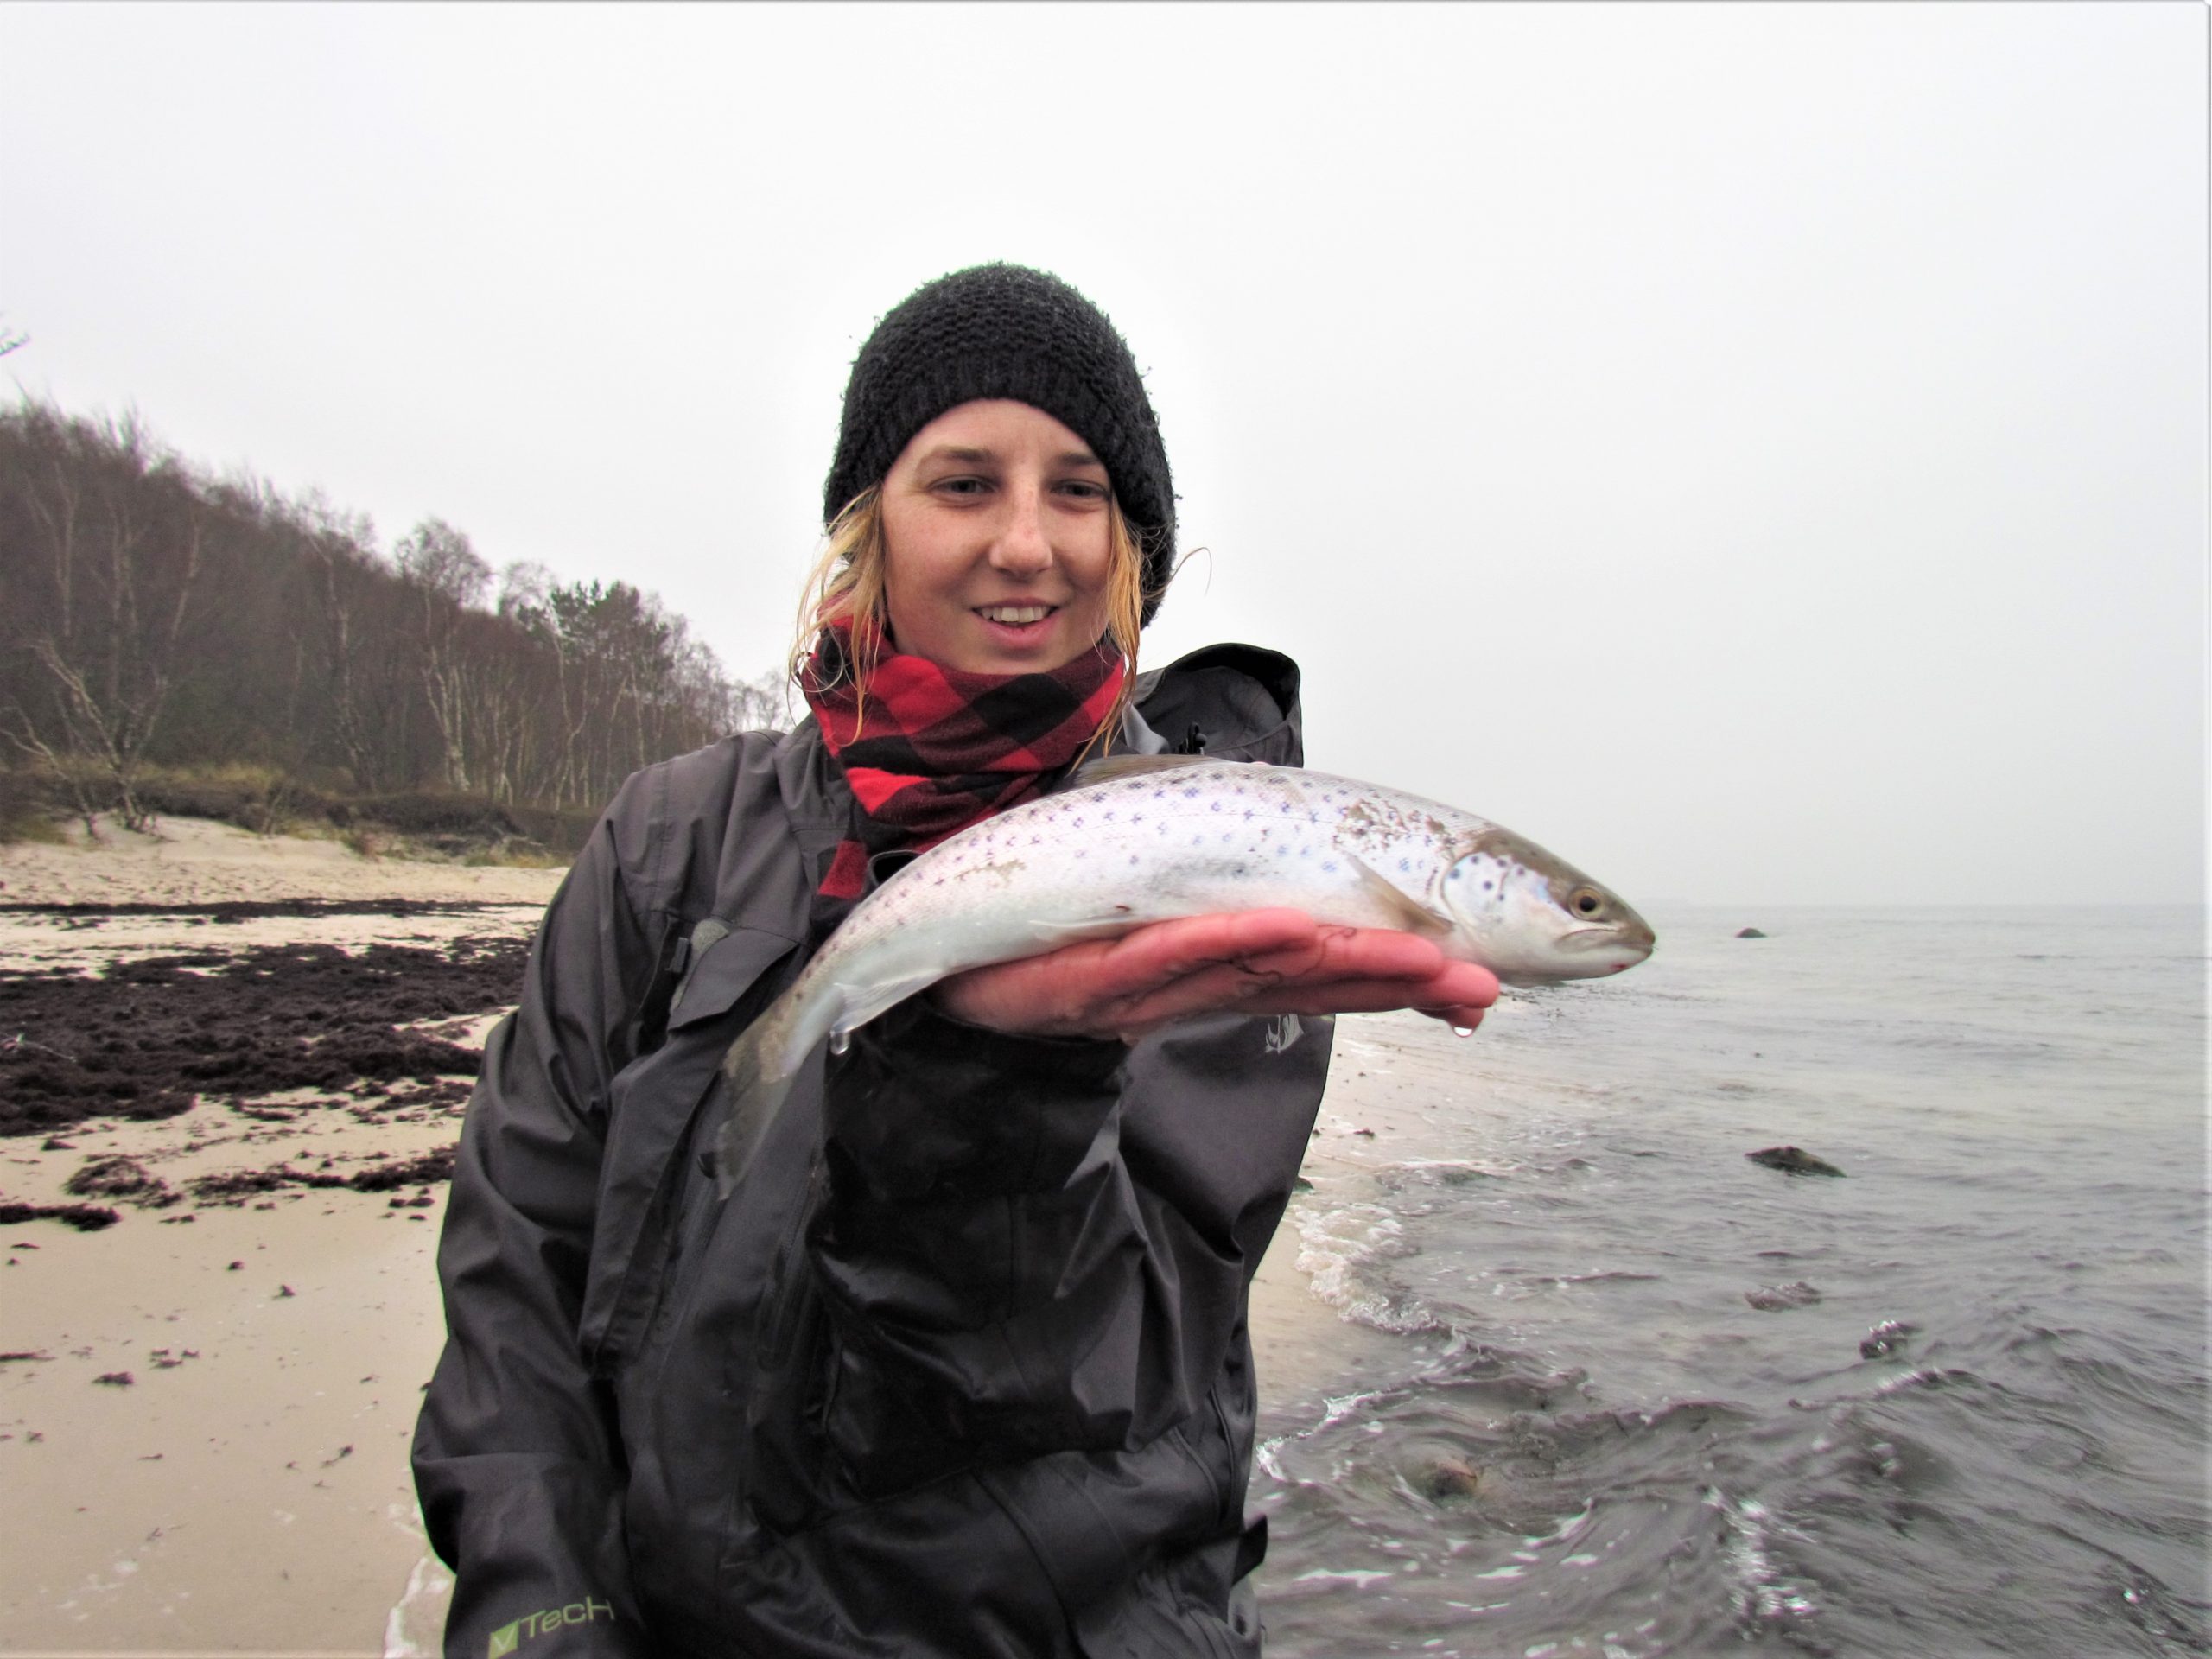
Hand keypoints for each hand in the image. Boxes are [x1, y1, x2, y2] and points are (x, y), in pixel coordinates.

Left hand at [929, 907, 1500, 1041]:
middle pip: (1307, 982)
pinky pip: (1163, 956)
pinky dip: (1222, 942)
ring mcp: (1145, 986)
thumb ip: (1232, 908)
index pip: (1325, 977)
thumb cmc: (1055, 931)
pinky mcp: (1086, 980)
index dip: (1401, 982)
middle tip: (1469, 981)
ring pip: (1253, 971)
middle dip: (1393, 979)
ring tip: (1407, 957)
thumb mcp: (1157, 911)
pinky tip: (1276, 927)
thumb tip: (1306, 885)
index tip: (1477, 983)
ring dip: (1334, 963)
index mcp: (1219, 969)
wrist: (948, 963)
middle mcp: (1195, 985)